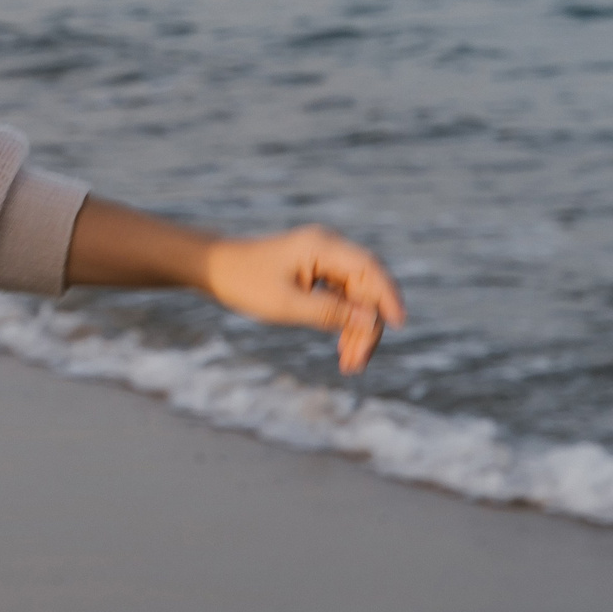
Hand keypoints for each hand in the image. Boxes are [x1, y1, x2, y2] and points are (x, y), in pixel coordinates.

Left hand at [198, 225, 405, 373]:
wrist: (214, 269)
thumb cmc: (244, 283)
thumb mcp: (286, 305)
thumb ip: (329, 312)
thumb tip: (370, 321)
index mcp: (322, 246)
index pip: (369, 269)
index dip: (388, 297)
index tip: (398, 325)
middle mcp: (328, 248)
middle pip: (366, 287)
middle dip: (368, 326)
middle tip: (357, 363)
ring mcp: (324, 260)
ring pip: (357, 296)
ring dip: (357, 329)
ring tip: (349, 365)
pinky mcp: (317, 273)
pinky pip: (343, 298)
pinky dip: (344, 322)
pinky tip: (342, 349)